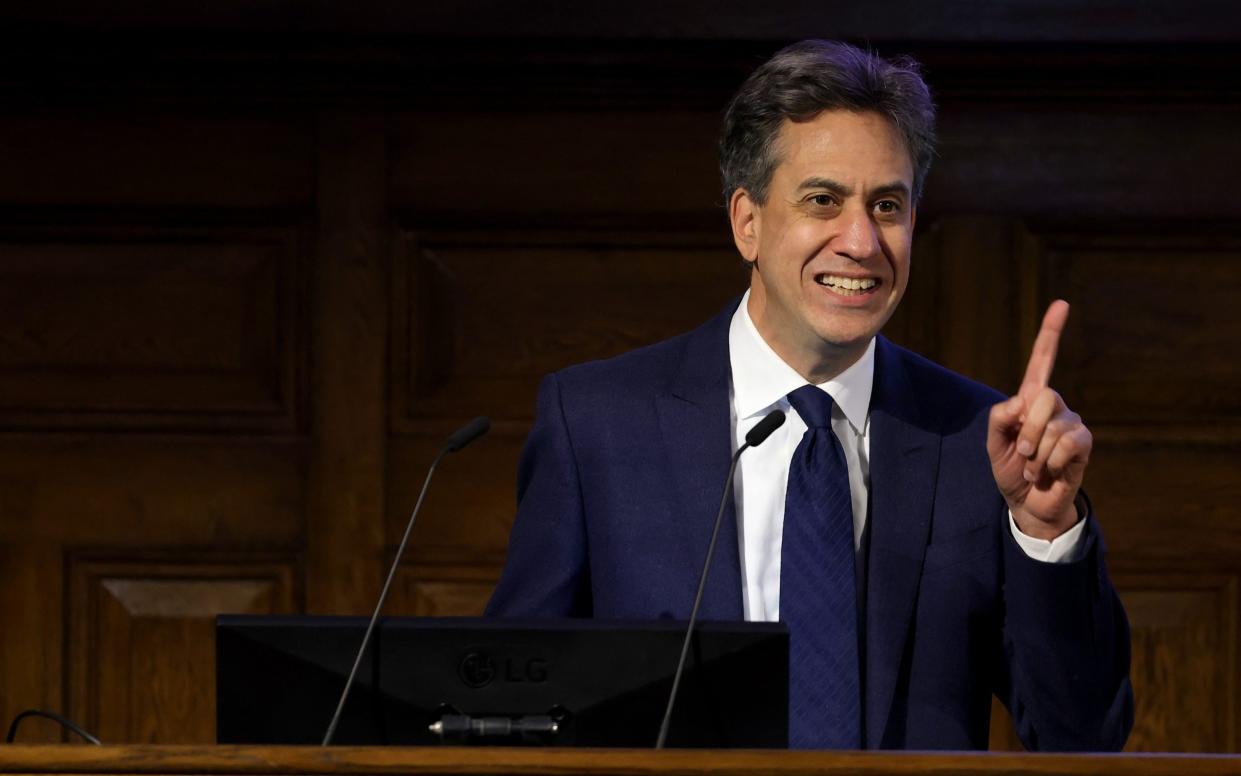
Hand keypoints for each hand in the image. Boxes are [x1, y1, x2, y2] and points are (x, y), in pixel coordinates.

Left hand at [987, 300, 1091, 539]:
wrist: (1028, 504)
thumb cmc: (1011, 470)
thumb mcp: (994, 444)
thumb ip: (999, 419)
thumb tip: (1022, 401)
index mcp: (1030, 400)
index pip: (1042, 361)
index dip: (1051, 333)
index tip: (1062, 304)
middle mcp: (1055, 406)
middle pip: (1043, 396)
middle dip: (1027, 429)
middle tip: (1023, 452)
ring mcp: (1072, 423)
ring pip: (1053, 425)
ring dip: (1037, 454)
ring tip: (1035, 467)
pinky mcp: (1084, 444)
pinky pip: (1068, 443)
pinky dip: (1051, 462)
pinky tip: (1051, 471)